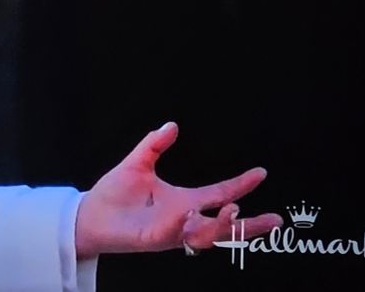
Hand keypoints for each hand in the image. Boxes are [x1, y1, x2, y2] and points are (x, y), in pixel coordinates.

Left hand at [74, 121, 283, 257]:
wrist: (89, 214)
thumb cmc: (114, 194)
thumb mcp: (138, 163)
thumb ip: (155, 145)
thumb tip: (172, 125)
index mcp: (183, 201)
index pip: (219, 193)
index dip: (240, 185)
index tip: (260, 173)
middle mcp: (182, 219)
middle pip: (224, 225)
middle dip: (250, 225)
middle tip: (274, 219)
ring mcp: (170, 232)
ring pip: (205, 235)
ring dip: (220, 225)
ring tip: (233, 209)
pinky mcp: (153, 240)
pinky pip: (173, 235)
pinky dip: (182, 225)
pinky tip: (188, 213)